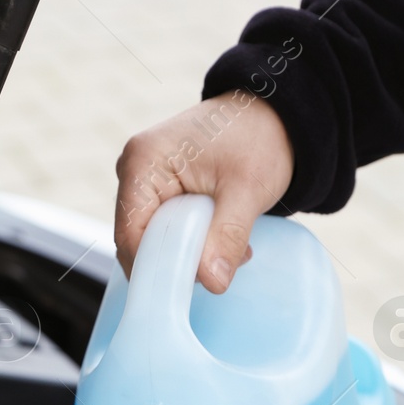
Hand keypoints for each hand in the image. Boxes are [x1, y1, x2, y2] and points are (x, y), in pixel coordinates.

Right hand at [115, 91, 293, 293]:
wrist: (272, 116)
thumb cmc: (258, 138)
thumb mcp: (248, 189)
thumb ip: (227, 235)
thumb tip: (212, 283)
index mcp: (144, 161)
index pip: (131, 234)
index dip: (155, 267)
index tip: (189, 288)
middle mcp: (134, 171)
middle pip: (139, 240)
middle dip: (178, 262)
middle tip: (223, 268)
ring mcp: (145, 182)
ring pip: (154, 240)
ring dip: (190, 255)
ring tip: (232, 249)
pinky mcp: (160, 193)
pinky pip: (166, 232)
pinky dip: (194, 244)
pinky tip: (224, 241)